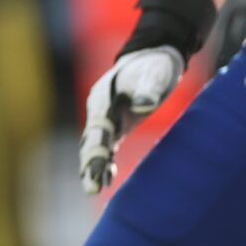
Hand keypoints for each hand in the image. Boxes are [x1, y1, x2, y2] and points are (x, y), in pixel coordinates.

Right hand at [79, 46, 183, 193]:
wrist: (155, 56)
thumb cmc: (154, 65)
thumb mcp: (154, 74)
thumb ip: (147, 90)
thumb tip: (144, 106)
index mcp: (103, 98)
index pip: (97, 130)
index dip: (96, 151)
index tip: (96, 169)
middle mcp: (100, 110)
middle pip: (91, 141)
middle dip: (90, 164)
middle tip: (92, 188)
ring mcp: (107, 118)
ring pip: (95, 146)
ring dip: (94, 167)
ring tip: (94, 189)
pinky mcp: (118, 124)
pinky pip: (107, 146)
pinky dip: (104, 161)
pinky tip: (107, 178)